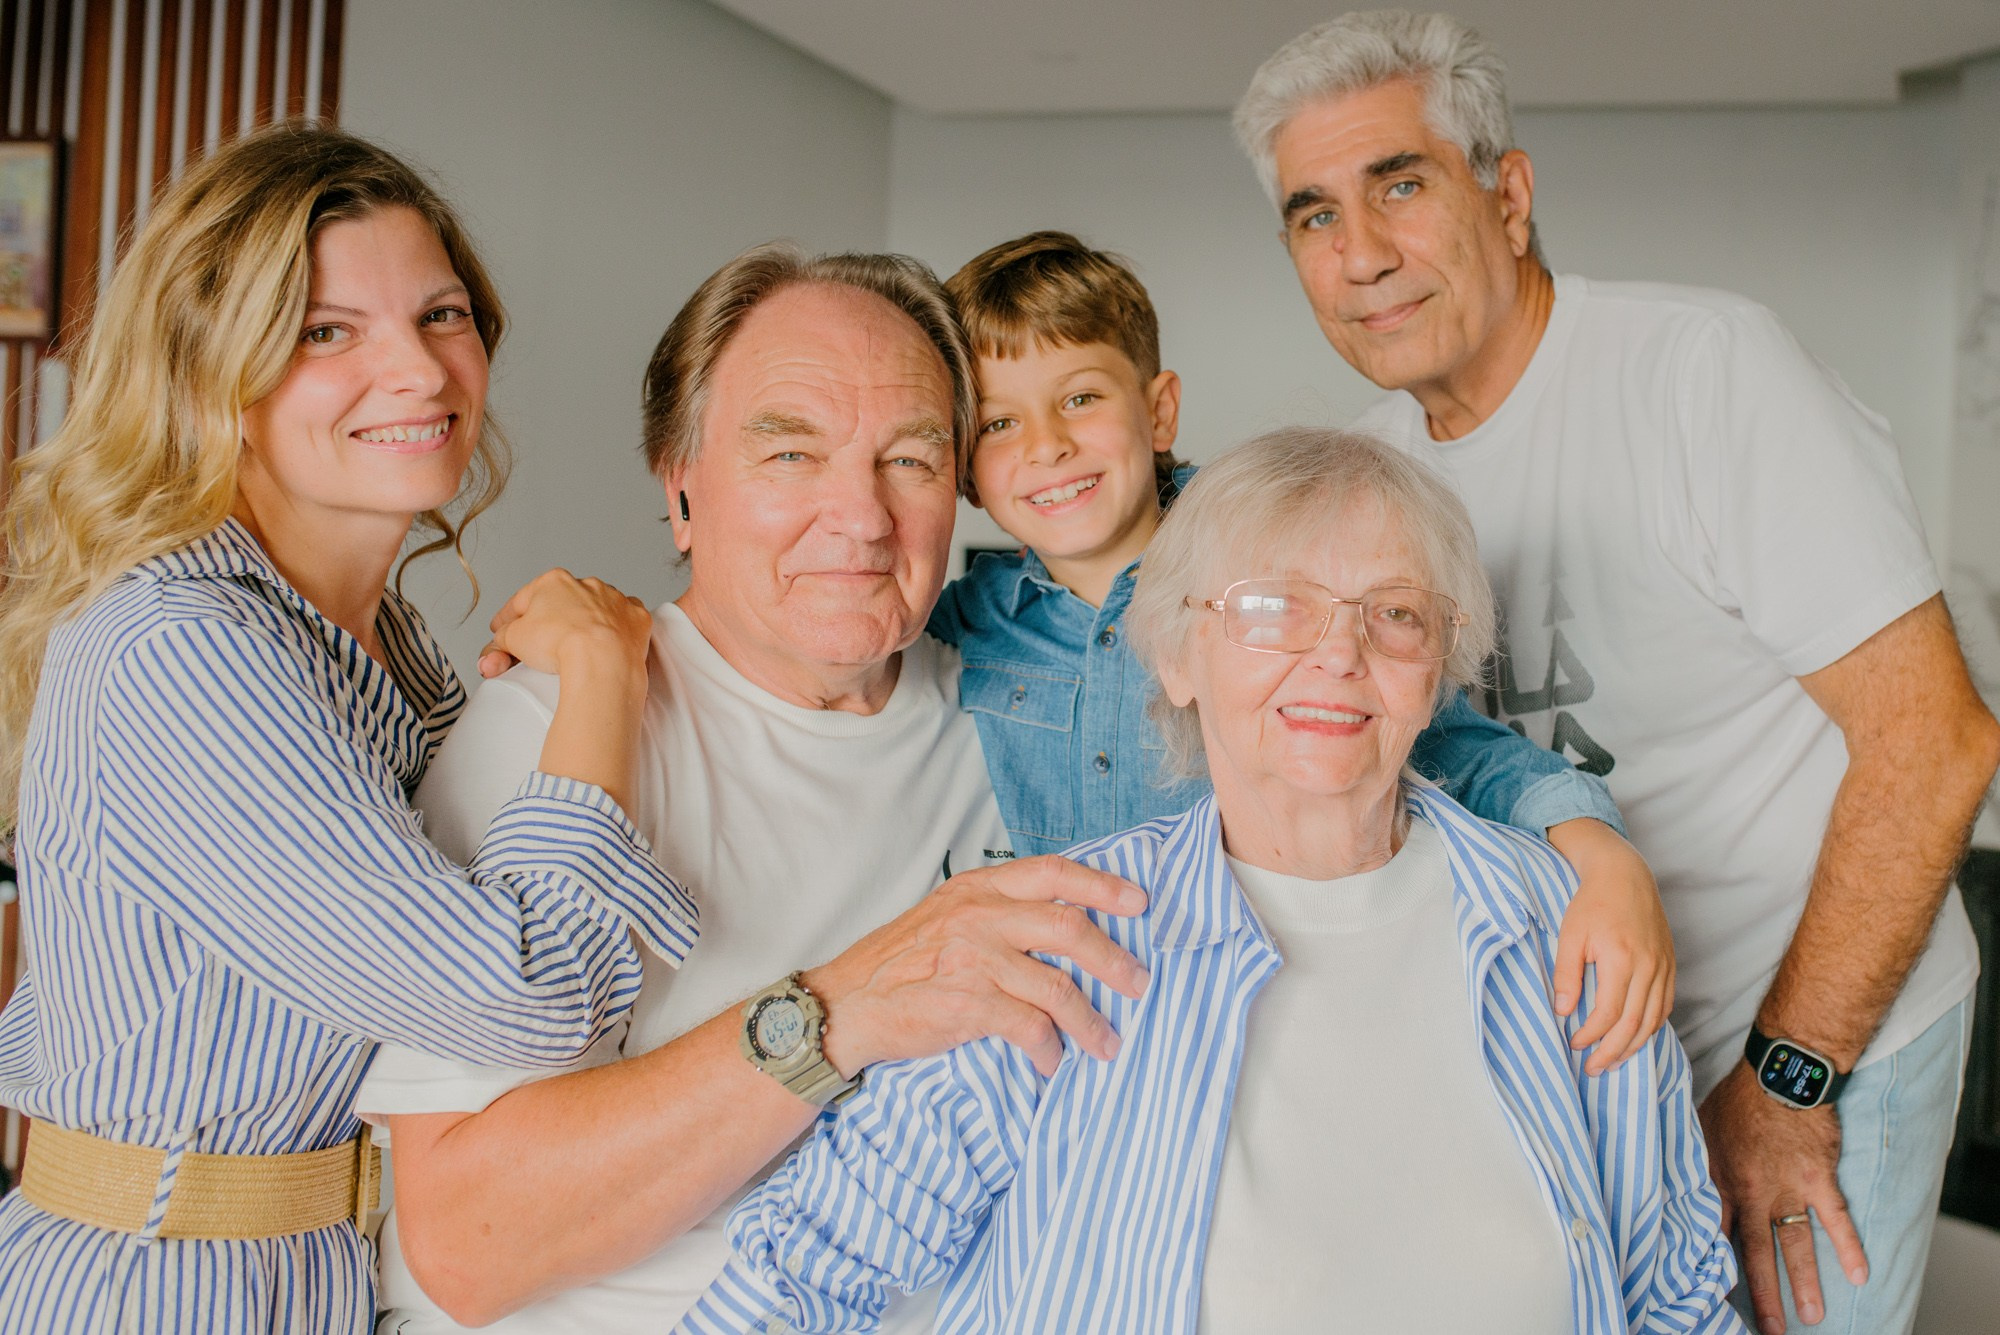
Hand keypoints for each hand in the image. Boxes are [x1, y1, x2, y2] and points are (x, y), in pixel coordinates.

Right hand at [479, 569, 651, 688]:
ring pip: (595, 610)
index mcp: (553, 581)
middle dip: (548, 622)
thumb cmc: (558, 644)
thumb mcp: (513, 639)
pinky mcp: (637, 619)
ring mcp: (615, 600)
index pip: (522, 600)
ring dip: (583, 624)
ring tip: (574, 646)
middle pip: (560, 605)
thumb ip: (501, 640)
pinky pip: (624, 622)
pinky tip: (607, 643)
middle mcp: (587, 584)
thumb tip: (495, 650)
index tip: (501, 632)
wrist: (602, 660)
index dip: (507, 618)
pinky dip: (615, 631)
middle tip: (537, 645)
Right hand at [804, 856, 1150, 1078]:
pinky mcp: (967, 1005)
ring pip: (1058, 987)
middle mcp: (980, 917)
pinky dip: (1050, 1050)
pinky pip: (1030, 1028)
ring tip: (1107, 1042)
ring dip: (1092, 1020)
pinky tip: (1052, 1062)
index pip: (1053, 872)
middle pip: (1069, 928)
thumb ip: (998, 912)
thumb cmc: (901, 963)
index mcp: (979, 889)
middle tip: (1139, 983)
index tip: (1139, 902)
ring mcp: (974, 960)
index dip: (1102, 885)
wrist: (847, 1004)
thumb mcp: (948, 916)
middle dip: (1114, 959)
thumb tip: (1065, 926)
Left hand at [1545, 817, 1674, 1073]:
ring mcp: (1663, 967)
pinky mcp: (1669, 965)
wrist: (1625, 876)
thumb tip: (1564, 1011)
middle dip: (1612, 1051)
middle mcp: (1649, 967)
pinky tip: (1636, 1037)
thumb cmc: (1592, 903)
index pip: (1609, 1013)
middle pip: (1634, 1024)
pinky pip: (1665, 1005)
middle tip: (1594, 1068)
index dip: (1591, 1035)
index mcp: (1622, 959)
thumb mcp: (1570, 935)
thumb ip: (1567, 974)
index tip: (1574, 1044)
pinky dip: (1651, 1026)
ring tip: (1614, 1061)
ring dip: (1634, 1046)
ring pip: (1653, 1019)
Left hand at [1699, 1062, 1866, 1332]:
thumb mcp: (1699, 1130)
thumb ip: (1694, 1164)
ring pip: (1796, 1242)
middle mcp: (1753, 1191)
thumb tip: (1676, 1186)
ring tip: (1811, 1315)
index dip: (1714, 1264)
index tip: (1712, 1295)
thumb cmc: (1736, 1098)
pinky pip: (1837, 1218)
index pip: (1715, 1232)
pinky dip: (1850, 1246)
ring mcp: (1788, 1187)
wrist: (1779, 1073)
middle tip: (1768, 1327)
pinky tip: (1860, 1274)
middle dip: (1762, 1292)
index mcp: (1720, 1180)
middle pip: (1755, 1250)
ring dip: (1804, 1280)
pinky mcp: (1819, 1178)